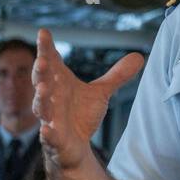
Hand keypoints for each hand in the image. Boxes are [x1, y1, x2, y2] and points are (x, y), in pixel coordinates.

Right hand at [33, 28, 142, 169]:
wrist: (74, 147)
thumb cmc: (80, 116)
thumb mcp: (100, 93)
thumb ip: (117, 75)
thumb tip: (139, 56)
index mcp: (59, 84)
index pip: (51, 62)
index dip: (46, 48)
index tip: (44, 32)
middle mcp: (51, 99)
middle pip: (42, 81)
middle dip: (41, 70)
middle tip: (43, 59)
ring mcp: (50, 119)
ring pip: (42, 107)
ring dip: (40, 98)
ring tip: (42, 89)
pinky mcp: (53, 140)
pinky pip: (48, 136)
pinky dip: (47, 133)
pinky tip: (46, 130)